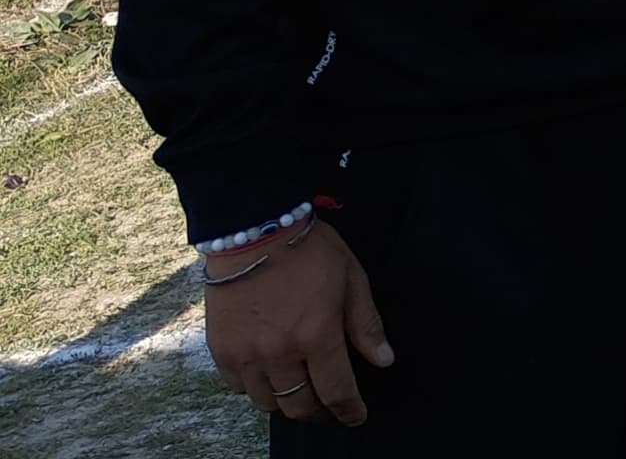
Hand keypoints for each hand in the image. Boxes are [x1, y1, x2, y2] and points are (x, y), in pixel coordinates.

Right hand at [206, 220, 390, 426]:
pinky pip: (237, 388)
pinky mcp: (221, 349)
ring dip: (286, 402)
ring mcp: (246, 353)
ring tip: (299, 391)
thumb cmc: (309, 250)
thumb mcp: (352, 279)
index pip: (336, 391)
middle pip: (299, 405)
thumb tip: (384, 360)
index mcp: (317, 336)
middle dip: (318, 411)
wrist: (253, 230)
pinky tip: (268, 376)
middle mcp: (279, 352)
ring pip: (267, 402)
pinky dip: (254, 389)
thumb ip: (366, 324)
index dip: (349, 410)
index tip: (356, 417)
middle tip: (328, 405)